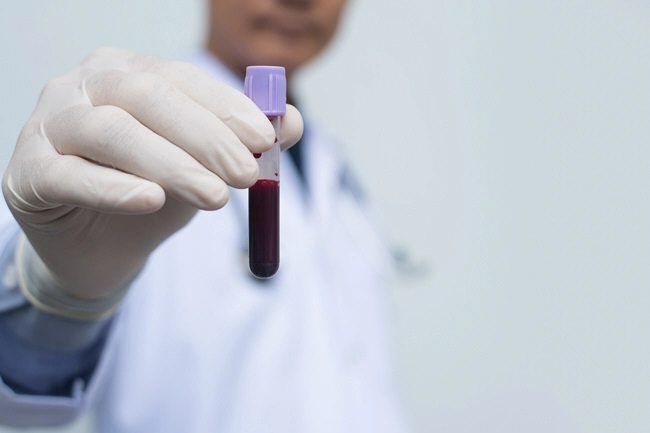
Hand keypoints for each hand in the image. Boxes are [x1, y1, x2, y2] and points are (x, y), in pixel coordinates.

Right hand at [2, 47, 302, 299]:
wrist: (97, 245)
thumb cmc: (150, 194)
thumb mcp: (203, 166)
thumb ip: (243, 142)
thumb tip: (291, 122)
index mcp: (127, 73)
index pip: (179, 78)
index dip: (225, 107)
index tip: (266, 139)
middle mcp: (83, 86)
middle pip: (146, 98)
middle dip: (205, 137)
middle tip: (247, 175)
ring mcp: (47, 125)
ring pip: (111, 132)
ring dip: (170, 164)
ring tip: (215, 198)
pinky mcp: (27, 173)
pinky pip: (68, 175)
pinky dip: (112, 188)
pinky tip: (150, 201)